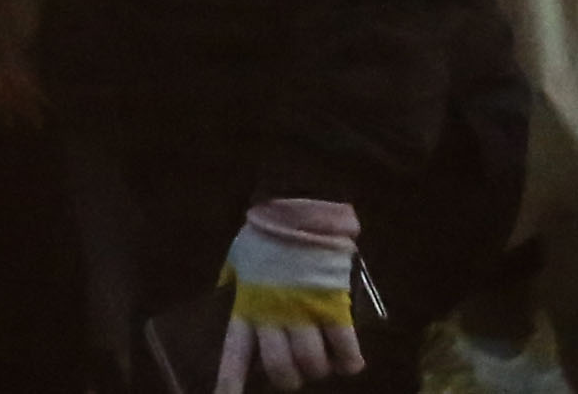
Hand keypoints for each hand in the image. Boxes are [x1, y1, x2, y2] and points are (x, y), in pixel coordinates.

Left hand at [217, 197, 364, 392]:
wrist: (298, 200)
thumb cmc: (267, 231)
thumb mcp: (241, 259)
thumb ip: (237, 283)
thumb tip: (226, 293)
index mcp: (248, 306)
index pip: (235, 355)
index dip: (230, 383)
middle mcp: (273, 316)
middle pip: (281, 369)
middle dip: (292, 378)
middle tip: (300, 371)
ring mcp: (304, 310)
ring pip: (312, 361)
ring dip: (320, 369)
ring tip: (326, 363)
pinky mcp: (333, 301)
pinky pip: (343, 343)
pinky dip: (349, 359)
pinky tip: (351, 364)